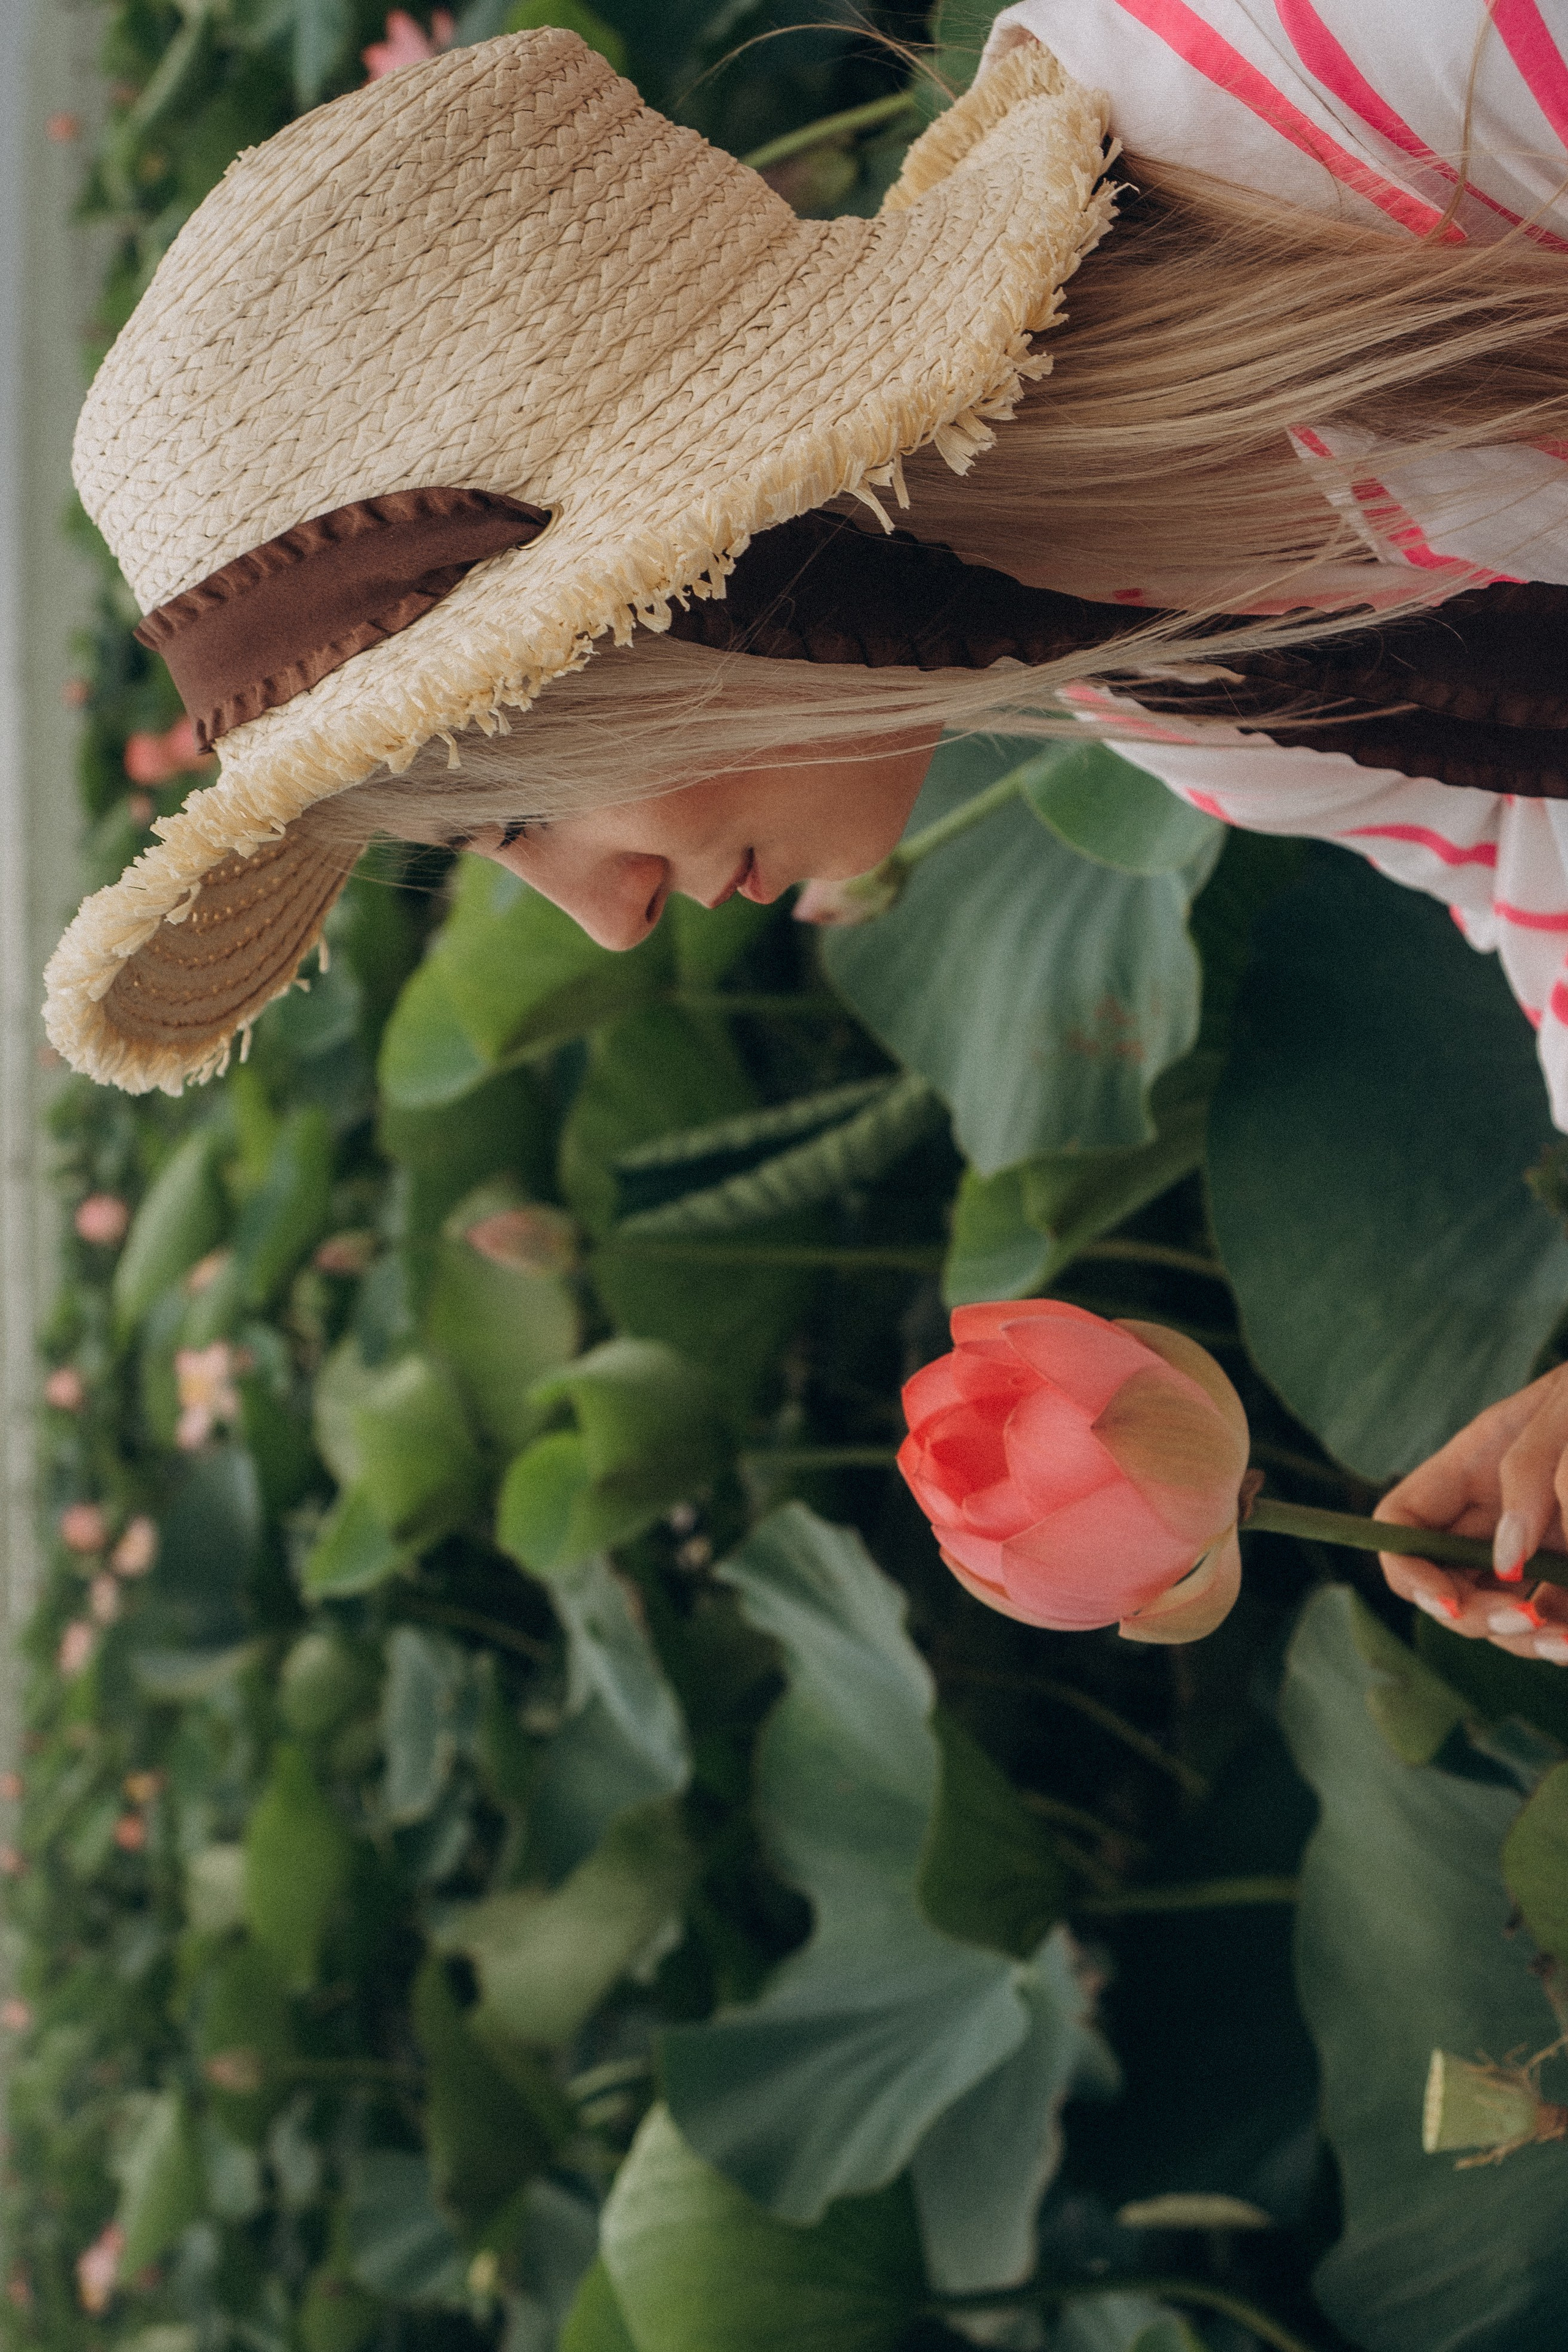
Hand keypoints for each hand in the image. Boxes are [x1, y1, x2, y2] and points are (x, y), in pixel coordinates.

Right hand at [1375, 1362, 1567, 1662]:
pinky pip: (1556, 1619)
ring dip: (1524, 1640)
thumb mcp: (1564, 1410)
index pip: (1403, 1525)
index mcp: (1471, 1468)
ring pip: (1503, 1612)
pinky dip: (1561, 1639)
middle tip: (1524, 1618)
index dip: (1408, 1568)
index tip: (1450, 1600)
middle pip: (1449, 1584)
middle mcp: (1495, 1515)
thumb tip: (1507, 1561)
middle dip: (1474, 1616)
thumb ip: (1528, 1473)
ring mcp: (1537, 1547)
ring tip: (1564, 1644)